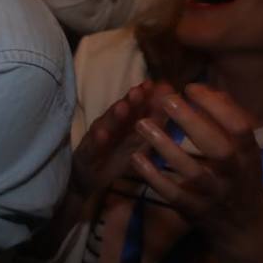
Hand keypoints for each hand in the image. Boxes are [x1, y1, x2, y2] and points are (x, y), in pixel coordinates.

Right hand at [71, 81, 164, 199]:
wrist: (90, 178)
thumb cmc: (119, 156)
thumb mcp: (142, 142)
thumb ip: (157, 123)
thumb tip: (176, 102)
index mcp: (128, 122)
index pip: (139, 106)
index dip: (148, 96)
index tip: (159, 85)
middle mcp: (112, 125)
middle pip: (123, 111)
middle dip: (131, 101)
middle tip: (140, 91)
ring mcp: (98, 137)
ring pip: (107, 125)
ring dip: (114, 116)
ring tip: (122, 107)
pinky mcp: (87, 152)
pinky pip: (92, 146)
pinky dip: (97, 140)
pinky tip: (102, 135)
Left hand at [130, 84, 262, 257]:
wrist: (243, 230)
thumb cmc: (240, 179)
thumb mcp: (243, 151)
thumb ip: (228, 120)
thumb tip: (208, 89)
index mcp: (248, 155)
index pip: (240, 127)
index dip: (217, 106)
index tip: (190, 87)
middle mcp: (235, 174)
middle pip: (218, 148)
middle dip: (193, 122)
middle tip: (166, 100)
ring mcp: (215, 195)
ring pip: (193, 172)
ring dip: (166, 147)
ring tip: (141, 125)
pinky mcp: (196, 211)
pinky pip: (174, 194)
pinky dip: (154, 177)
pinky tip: (136, 158)